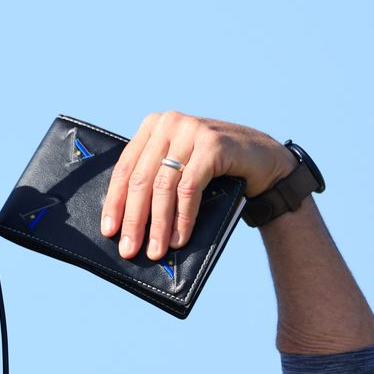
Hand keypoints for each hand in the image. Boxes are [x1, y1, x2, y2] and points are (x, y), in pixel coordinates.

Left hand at [100, 111, 297, 260]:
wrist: (265, 159)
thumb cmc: (215, 169)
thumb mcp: (179, 165)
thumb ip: (154, 179)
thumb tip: (123, 224)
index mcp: (152, 126)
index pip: (124, 169)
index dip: (114, 202)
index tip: (108, 232)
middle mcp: (168, 123)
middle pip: (141, 179)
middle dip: (133, 219)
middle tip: (128, 249)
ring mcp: (191, 131)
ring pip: (163, 186)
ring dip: (158, 224)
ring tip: (155, 250)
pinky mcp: (212, 146)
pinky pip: (189, 189)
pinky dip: (182, 217)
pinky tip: (178, 238)